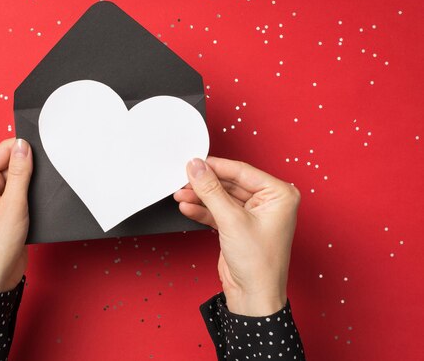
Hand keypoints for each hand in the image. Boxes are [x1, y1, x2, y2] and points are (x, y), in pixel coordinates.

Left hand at [0, 138, 32, 292]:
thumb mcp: (13, 206)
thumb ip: (20, 173)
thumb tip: (23, 145)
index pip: (4, 149)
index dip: (25, 149)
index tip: (46, 151)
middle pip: (12, 161)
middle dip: (30, 167)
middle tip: (44, 179)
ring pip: (19, 177)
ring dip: (32, 182)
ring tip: (39, 195)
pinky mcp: (5, 208)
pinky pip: (21, 191)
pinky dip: (31, 194)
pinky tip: (38, 203)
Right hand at [174, 157, 300, 315]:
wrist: (253, 297)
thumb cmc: (259, 264)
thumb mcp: (231, 220)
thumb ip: (211, 190)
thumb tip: (198, 168)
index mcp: (279, 195)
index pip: (242, 171)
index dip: (215, 166)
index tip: (194, 162)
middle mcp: (269, 202)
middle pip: (229, 183)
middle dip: (205, 183)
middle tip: (184, 178)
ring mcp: (253, 214)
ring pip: (221, 197)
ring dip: (200, 196)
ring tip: (181, 194)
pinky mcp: (239, 226)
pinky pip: (218, 210)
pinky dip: (202, 209)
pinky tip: (188, 206)